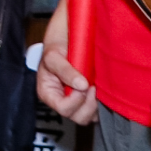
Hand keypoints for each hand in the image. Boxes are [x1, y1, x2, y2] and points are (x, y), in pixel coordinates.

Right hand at [35, 2, 98, 124]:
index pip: (63, 109)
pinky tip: (101, 87)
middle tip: (92, 85)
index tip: (84, 83)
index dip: (75, 100)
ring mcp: (76, 99)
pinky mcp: (88, 98)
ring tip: (97, 85)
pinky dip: (102, 102)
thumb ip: (65, 70)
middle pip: (77, 117)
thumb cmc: (57, 44)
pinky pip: (98, 110)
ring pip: (89, 116)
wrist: (70, 33)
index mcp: (48, 92)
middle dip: (88, 103)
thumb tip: (81, 85)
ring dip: (96, 103)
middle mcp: (61, 99)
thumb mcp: (54, 54)